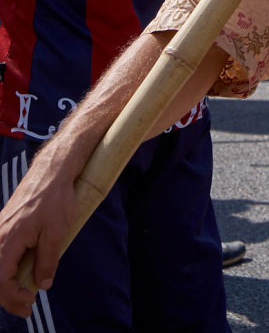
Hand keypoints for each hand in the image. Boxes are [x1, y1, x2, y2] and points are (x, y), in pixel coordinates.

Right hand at [0, 145, 79, 316]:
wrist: (52, 170)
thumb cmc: (55, 198)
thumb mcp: (57, 232)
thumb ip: (47, 261)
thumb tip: (42, 283)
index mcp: (8, 239)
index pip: (1, 281)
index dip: (13, 298)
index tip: (31, 302)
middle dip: (8, 296)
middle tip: (26, 305)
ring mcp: (0, 229)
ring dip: (6, 283)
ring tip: (23, 292)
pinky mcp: (6, 224)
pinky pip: (0, 252)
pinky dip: (7, 268)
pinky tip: (22, 271)